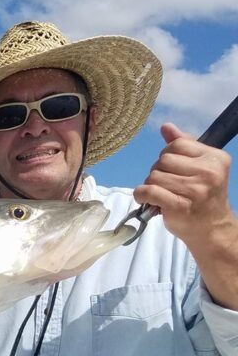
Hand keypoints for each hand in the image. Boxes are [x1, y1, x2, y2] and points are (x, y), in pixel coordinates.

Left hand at [133, 123, 233, 248]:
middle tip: (166, 184)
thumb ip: (184, 145)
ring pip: (154, 175)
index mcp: (215, 158)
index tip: (172, 169)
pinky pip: (149, 191)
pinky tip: (146, 200)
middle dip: (158, 171)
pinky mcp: (179, 206)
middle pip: (163, 160)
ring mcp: (195, 190)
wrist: (211, 228)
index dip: (167, 156)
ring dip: (150, 185)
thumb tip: (166, 127)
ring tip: (161, 194)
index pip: (176, 145)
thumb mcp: (200, 167)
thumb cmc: (202, 196)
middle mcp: (208, 172)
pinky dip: (141, 195)